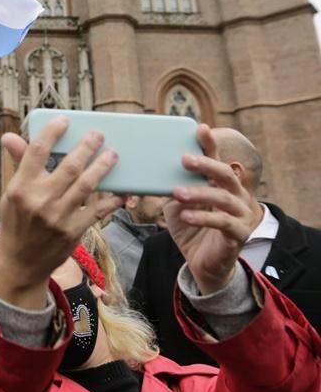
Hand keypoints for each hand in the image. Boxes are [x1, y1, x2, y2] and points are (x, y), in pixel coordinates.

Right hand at [0, 118, 121, 308]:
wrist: (21, 262)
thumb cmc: (16, 222)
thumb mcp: (11, 193)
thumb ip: (19, 164)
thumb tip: (9, 136)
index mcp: (20, 187)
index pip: (37, 151)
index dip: (53, 132)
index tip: (65, 120)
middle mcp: (39, 200)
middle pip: (69, 166)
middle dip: (87, 146)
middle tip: (99, 134)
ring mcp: (58, 217)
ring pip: (87, 185)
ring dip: (103, 167)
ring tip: (113, 154)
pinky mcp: (73, 231)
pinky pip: (98, 210)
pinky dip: (112, 200)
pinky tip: (121, 190)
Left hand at [164, 125, 256, 294]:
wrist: (202, 263)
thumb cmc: (191, 228)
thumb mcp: (178, 205)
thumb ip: (172, 187)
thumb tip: (151, 169)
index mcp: (221, 185)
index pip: (217, 160)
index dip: (210, 144)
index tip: (200, 128)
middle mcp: (236, 195)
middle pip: (225, 174)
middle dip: (205, 165)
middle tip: (184, 159)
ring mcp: (241, 215)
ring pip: (223, 198)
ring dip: (199, 193)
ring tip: (178, 192)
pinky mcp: (238, 235)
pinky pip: (223, 223)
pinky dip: (203, 218)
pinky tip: (186, 216)